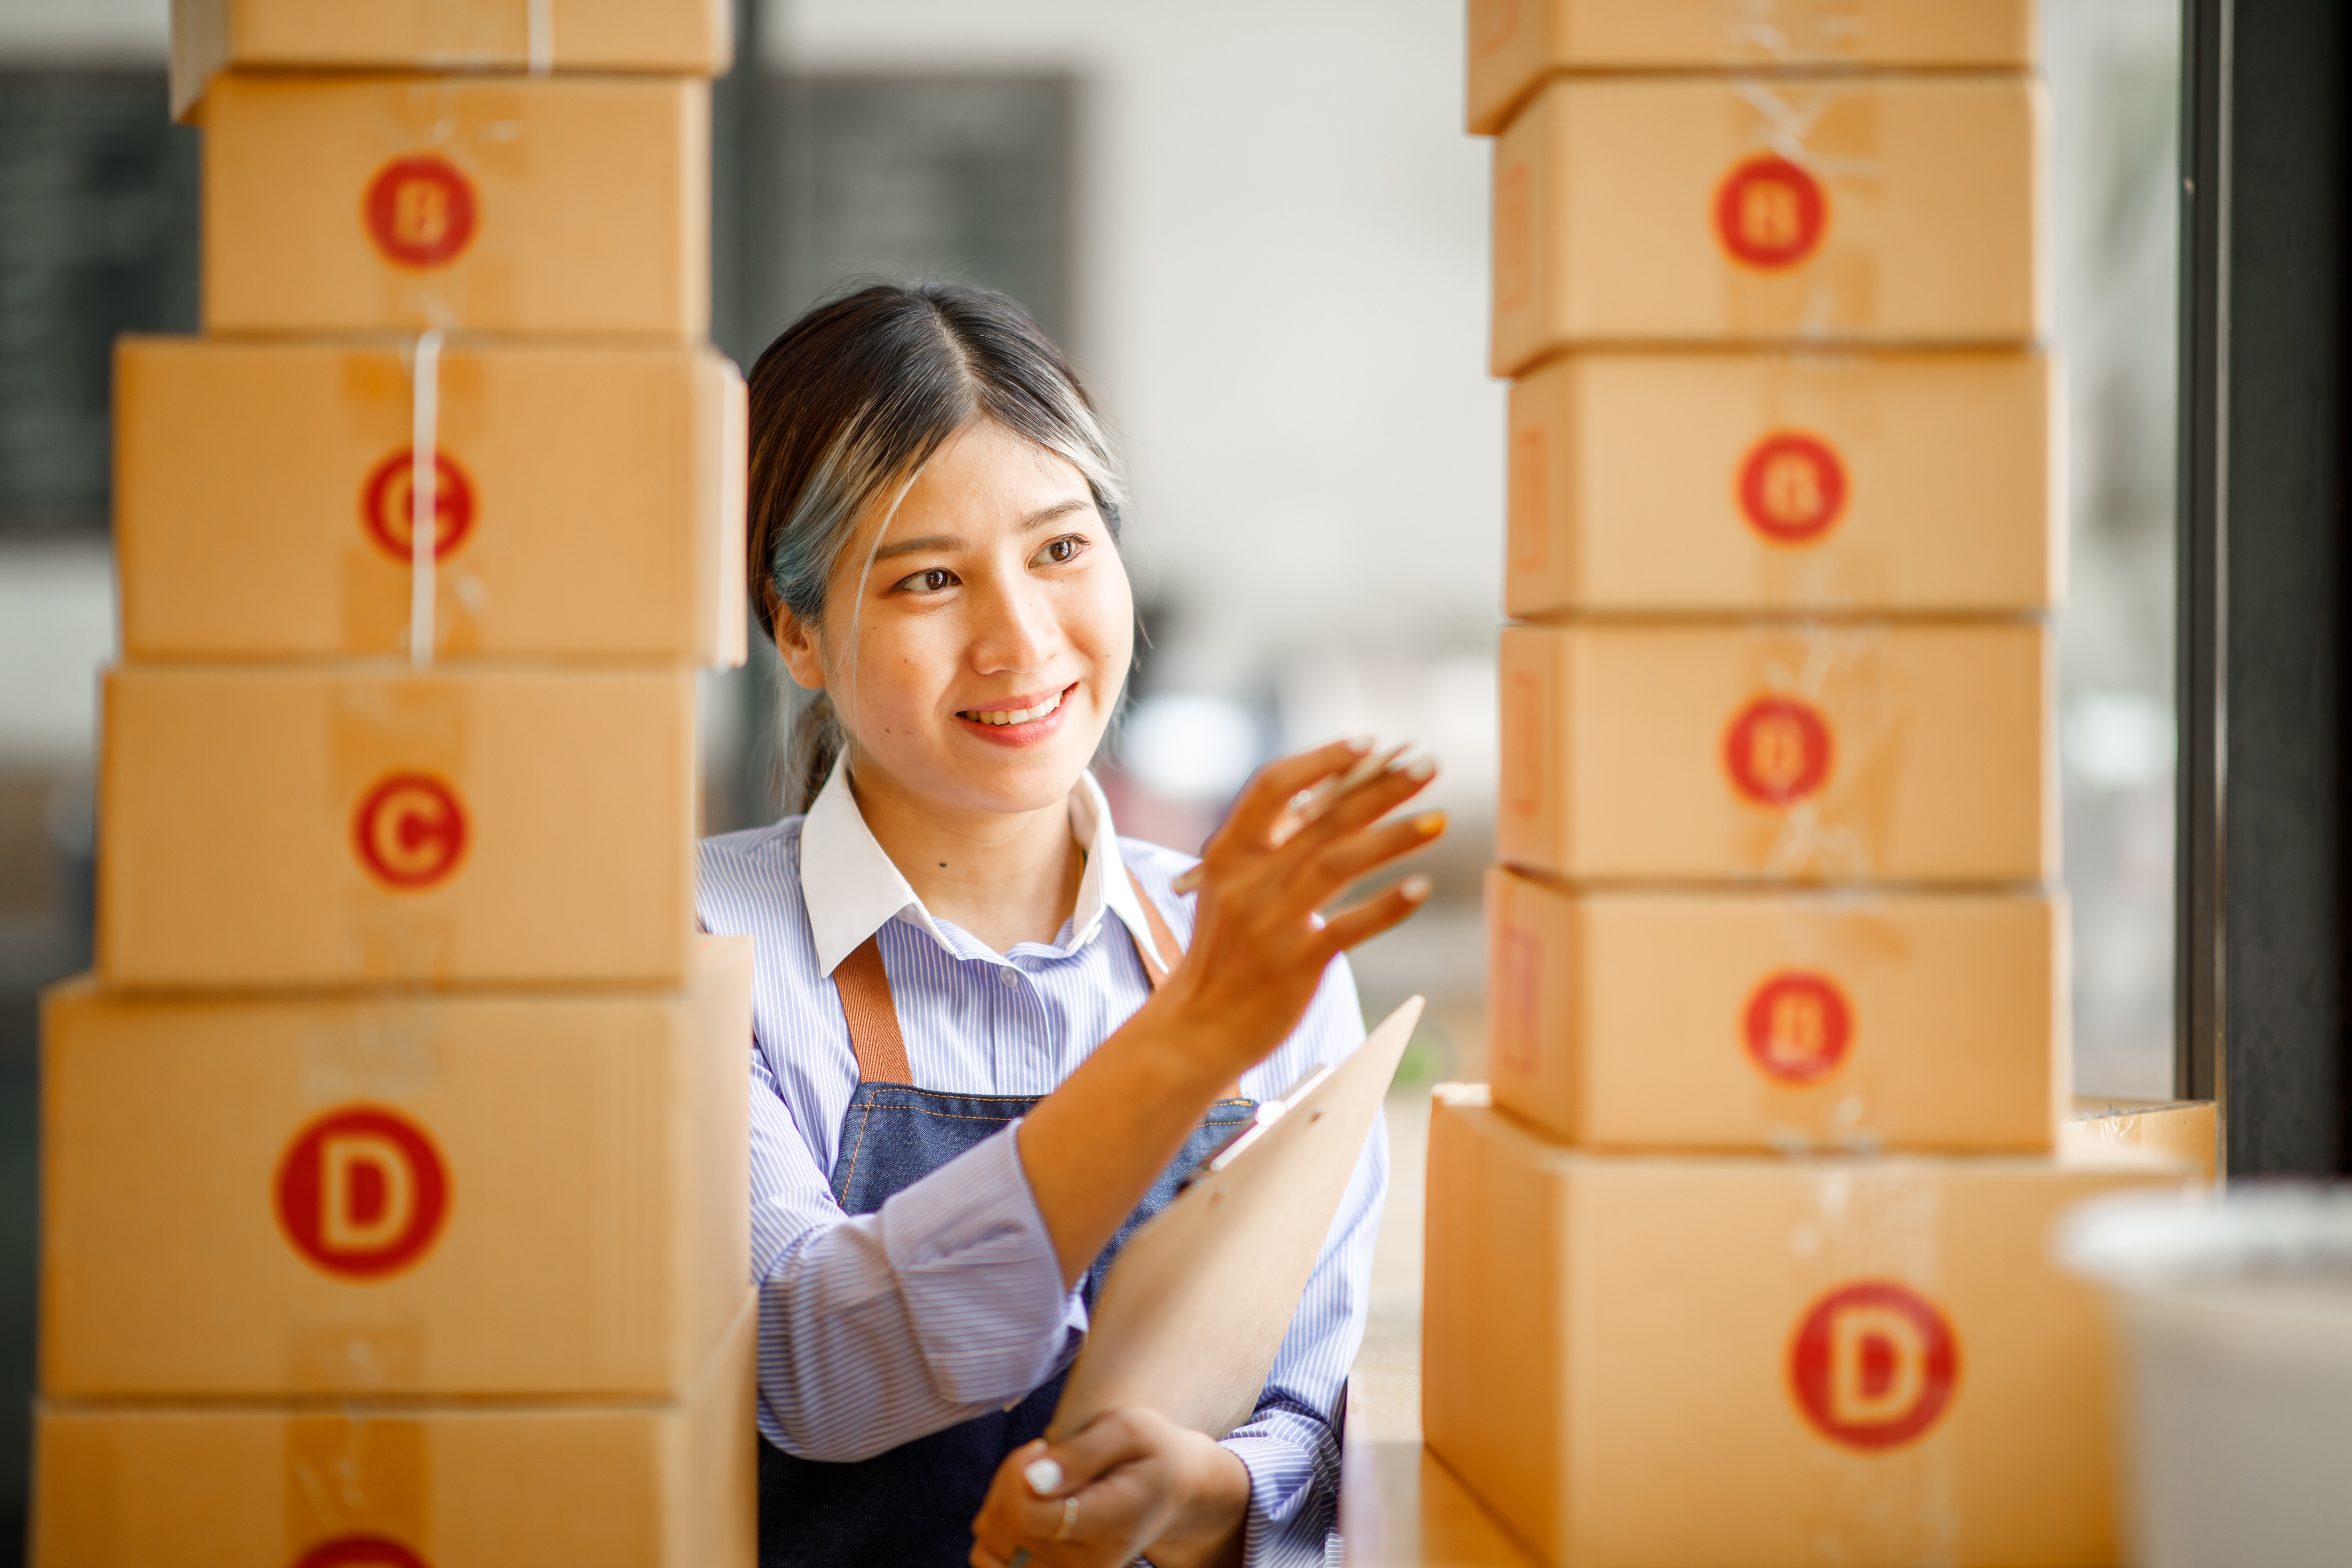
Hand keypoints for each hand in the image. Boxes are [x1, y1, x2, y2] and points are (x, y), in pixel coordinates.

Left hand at [969, 1411, 1248, 1567]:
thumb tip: (1033, 1478)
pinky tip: (1026, 1503)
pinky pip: (995, 1560)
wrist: (1172, 1490)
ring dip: (999, 1506)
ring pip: (993, 1550)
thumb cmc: (1150, 1452)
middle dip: (1007, 1484)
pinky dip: (998, 1529)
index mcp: (1112, 1525)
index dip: (1018, 1475)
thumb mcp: (1130, 1429)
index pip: (1031, 1516)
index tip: (1041, 1447)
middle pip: (1008, 1531)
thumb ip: (1081, 1452)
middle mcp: (1090, 1563)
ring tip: (1033, 1480)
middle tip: (1040, 1456)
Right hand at [1155, 737, 1443, 1079]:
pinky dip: (1387, 906)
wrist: (1196, 1028)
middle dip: (1380, 787)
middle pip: (1322, 818)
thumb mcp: (1230, 890)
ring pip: (1339, 862)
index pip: (1274, 786)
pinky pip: (1348, 927)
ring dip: (1394, 836)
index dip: (1323, 760)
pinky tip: (1421, 887)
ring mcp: (1271, 922)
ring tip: (1441, 818)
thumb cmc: (1224, 954)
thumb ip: (1270, 848)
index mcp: (1228, 855)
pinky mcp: (1296, 964)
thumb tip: (1328, 798)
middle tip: (1428, 763)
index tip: (1370, 742)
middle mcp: (1247, 881)